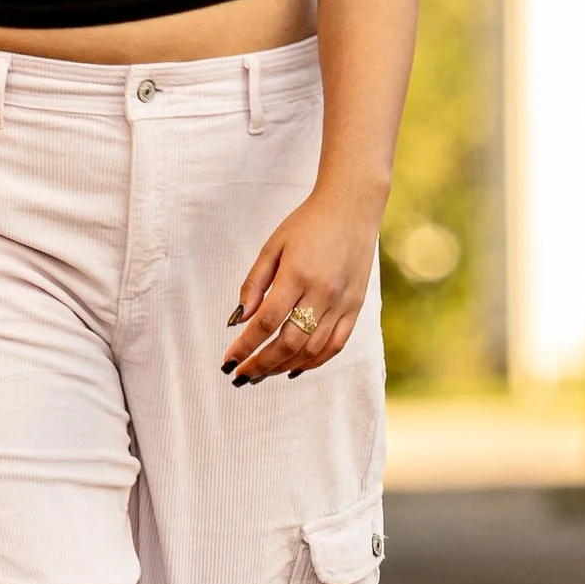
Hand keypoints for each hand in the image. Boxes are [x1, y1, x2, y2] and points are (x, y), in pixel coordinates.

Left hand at [224, 189, 378, 381]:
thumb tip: (238, 320)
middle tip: (241, 376)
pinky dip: (314, 362)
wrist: (352, 207)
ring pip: (312, 350)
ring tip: (262, 373)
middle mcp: (322, 293)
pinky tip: (294, 369)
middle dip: (261, 365)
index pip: (266, 322)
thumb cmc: (307, 224)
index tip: (229, 361)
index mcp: (297, 275)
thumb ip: (254, 284)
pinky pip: (335, 345)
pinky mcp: (355, 307)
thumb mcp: (273, 246)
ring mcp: (342, 303)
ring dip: (283, 367)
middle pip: (288, 343)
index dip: (245, 346)